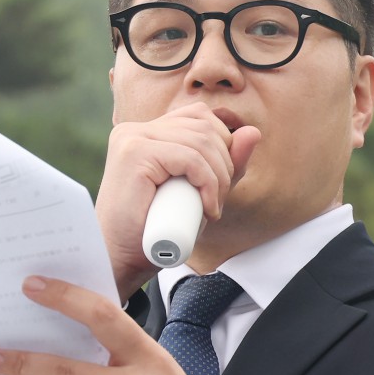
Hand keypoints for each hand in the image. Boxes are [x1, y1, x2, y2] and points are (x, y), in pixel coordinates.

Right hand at [95, 103, 259, 300]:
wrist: (120, 258)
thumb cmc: (156, 229)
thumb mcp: (200, 192)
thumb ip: (226, 165)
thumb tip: (254, 132)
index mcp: (148, 131)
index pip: (199, 117)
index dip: (223, 145)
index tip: (221, 184)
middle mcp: (137, 129)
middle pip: (204, 125)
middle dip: (225, 163)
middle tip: (217, 200)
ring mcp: (134, 138)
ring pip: (200, 141)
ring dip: (219, 177)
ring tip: (212, 207)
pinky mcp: (135, 153)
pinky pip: (189, 157)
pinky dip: (208, 182)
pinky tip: (208, 206)